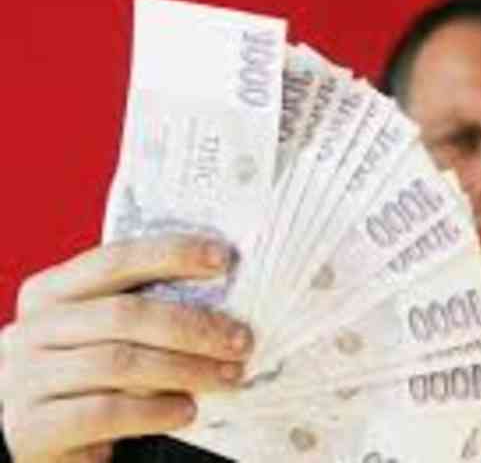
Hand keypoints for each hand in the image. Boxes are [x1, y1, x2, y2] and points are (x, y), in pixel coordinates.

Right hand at [0, 236, 252, 462]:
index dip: (171, 254)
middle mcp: (31, 330)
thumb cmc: (81, 379)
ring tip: (228, 376)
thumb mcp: (95, 337)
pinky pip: (105, 412)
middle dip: (194, 325)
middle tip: (241, 340)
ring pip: (119, 363)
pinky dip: (154, 411)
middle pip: (124, 314)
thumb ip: (138, 313)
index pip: (114, 260)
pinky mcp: (33, 427)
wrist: (31, 438)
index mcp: (49, 293)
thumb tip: (221, 295)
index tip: (223, 258)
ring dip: (187, 369)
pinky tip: (186, 411)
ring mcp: (26, 379)